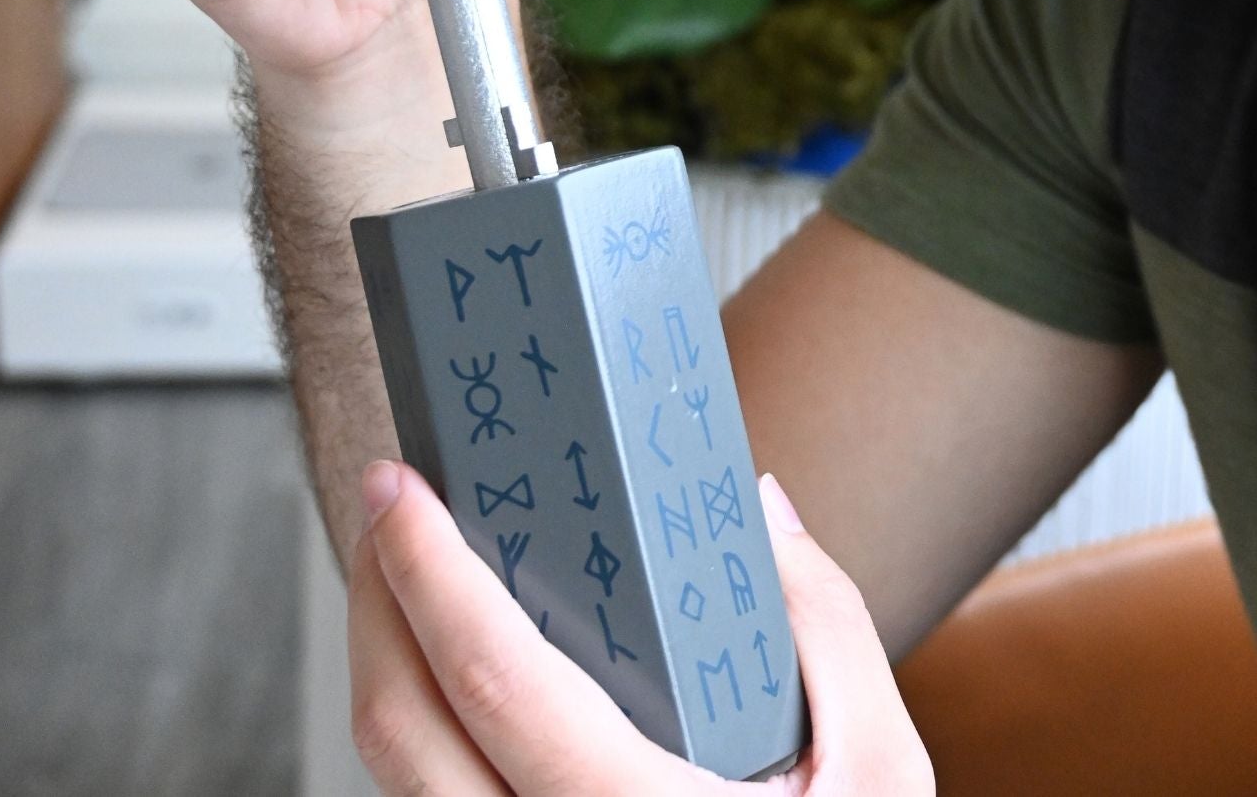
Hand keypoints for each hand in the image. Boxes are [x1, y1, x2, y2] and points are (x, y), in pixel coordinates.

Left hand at [348, 463, 935, 795]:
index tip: (399, 488)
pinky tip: (455, 670)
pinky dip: (420, 725)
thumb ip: (825, 624)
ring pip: (398, 779)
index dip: (428, 571)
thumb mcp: (880, 769)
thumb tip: (760, 507)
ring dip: (386, 661)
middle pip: (400, 731)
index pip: (494, 681)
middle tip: (392, 506)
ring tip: (411, 570)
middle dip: (375, 600)